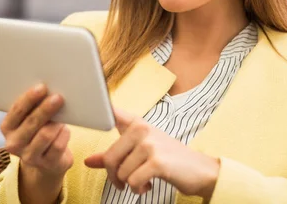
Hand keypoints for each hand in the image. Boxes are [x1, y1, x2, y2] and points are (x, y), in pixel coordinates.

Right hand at [0, 84, 72, 202]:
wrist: (48, 160)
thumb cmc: (40, 130)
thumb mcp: (31, 119)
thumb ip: (34, 106)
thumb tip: (49, 88)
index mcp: (7, 127)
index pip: (16, 111)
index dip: (29, 98)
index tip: (42, 87)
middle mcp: (14, 143)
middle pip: (31, 123)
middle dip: (45, 108)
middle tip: (58, 97)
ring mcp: (29, 156)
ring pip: (46, 134)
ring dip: (57, 122)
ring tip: (63, 115)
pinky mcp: (46, 164)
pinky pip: (58, 145)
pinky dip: (64, 134)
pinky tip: (65, 130)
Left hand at [84, 108, 219, 198]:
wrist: (199, 170)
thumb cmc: (168, 159)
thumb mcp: (139, 153)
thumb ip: (114, 155)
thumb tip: (88, 161)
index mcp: (137, 123)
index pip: (112, 112)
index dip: (98, 106)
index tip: (86, 97)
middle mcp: (142, 129)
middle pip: (110, 158)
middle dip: (114, 177)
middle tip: (122, 183)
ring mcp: (150, 144)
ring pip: (122, 173)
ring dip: (130, 185)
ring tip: (143, 181)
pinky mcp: (157, 161)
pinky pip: (133, 181)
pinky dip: (139, 189)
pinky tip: (148, 184)